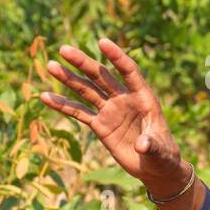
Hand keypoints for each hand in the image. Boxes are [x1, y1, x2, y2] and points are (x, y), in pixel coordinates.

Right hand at [37, 37, 188, 194]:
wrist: (154, 167)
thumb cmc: (163, 155)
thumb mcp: (160, 150)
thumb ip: (152, 144)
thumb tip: (142, 145)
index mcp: (143, 97)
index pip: (129, 71)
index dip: (116, 57)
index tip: (102, 42)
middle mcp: (124, 98)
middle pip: (101, 76)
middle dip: (83, 63)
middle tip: (64, 49)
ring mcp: (110, 110)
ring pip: (86, 90)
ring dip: (69, 78)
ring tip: (51, 65)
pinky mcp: (100, 124)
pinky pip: (79, 113)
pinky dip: (62, 105)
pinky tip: (45, 96)